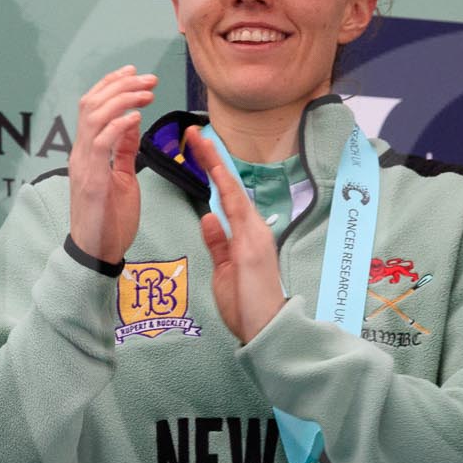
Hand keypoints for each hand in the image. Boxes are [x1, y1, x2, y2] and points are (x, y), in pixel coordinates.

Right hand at [68, 67, 156, 263]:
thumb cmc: (110, 220)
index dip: (111, 85)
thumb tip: (131, 123)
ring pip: (93, 117)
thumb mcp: (122, 178)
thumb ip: (123, 151)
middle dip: (120, 85)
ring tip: (146, 92)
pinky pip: (100, 144)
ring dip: (121, 99)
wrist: (98, 253)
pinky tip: (136, 117)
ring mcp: (84, 166)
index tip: (134, 73)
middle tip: (147, 78)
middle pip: (91, 104)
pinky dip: (118, 126)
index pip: (92, 107)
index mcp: (87, 152)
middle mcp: (81, 153)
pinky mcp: (91, 181)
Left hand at [185, 127, 286, 342]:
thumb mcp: (226, 269)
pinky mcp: (251, 245)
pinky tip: (215, 170)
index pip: (227, 198)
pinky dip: (225, 189)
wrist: (266, 328)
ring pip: (233, 191)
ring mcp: (255, 236)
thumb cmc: (247, 304)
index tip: (199, 153)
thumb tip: (209, 217)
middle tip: (196, 134)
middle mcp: (254, 230)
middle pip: (231, 187)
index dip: (214, 174)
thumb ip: (219, 243)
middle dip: (213, 160)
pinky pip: (236, 211)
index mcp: (247, 236)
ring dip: (216, 165)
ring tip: (200, 141)